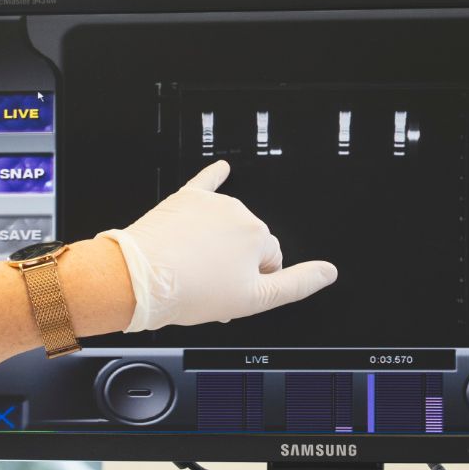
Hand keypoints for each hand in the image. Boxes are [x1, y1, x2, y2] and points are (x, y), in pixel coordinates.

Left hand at [99, 160, 337, 330]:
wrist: (140, 279)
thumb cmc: (190, 292)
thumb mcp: (253, 300)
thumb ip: (297, 284)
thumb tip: (328, 272)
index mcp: (258, 236)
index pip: (272, 261)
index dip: (254, 282)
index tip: (234, 292)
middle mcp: (238, 213)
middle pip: (248, 242)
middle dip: (236, 262)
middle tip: (211, 286)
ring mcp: (210, 205)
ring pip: (226, 225)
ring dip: (218, 244)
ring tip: (193, 268)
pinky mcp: (185, 199)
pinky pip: (205, 184)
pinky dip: (214, 177)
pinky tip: (221, 169)